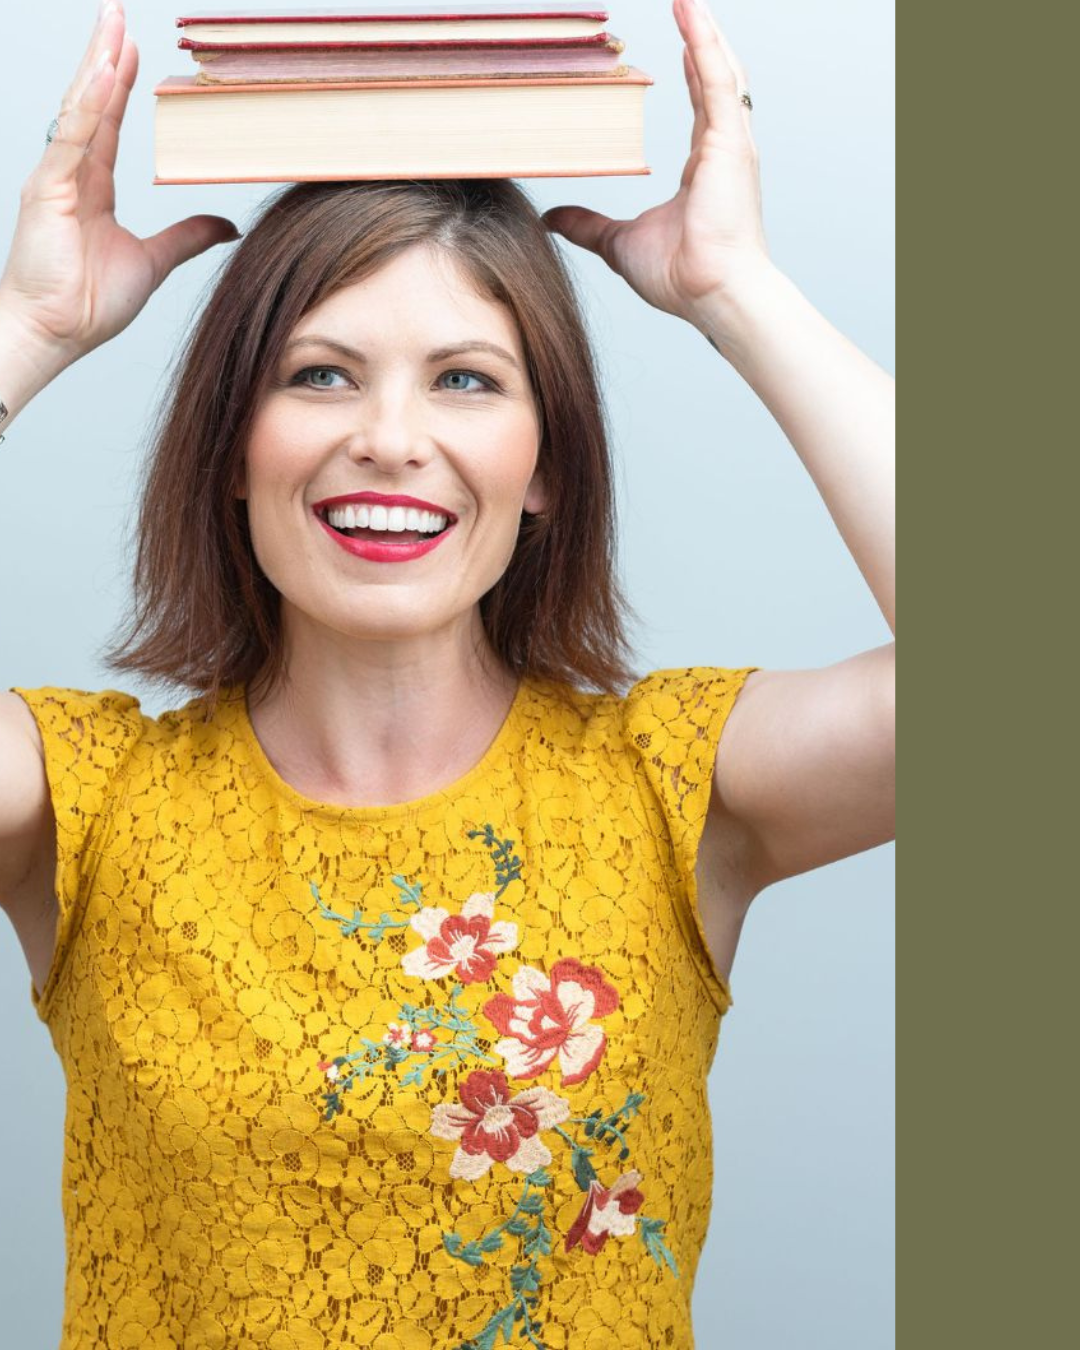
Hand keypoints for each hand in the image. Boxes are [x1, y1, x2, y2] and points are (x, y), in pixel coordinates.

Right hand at [0, 1, 238, 367]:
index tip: (135, 50)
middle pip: (90, 103)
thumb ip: (186, 237)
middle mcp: (69, 174)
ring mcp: (55, 177)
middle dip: (105, 57)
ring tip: (113, 26)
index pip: (107, 123)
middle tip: (118, 15)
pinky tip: (103, 73)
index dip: (121, 85)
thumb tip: (225, 225)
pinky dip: (87, 104)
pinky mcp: (46, 189)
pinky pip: (71, 137)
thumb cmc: (86, 304)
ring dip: (97, 66)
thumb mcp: (152, 262)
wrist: (56, 333)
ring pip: (79, 110)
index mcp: (91, 188)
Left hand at [542, 0, 770, 327]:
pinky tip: (689, 10)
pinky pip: (716, 79)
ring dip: (704, 29)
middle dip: (702, 39)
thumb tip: (552, 218)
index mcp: (703, 167)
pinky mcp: (729, 143)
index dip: (688, 71)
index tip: (676, 46)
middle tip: (688, 3)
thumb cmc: (682, 277)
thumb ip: (587, 224)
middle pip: (713, 78)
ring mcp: (730, 143)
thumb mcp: (618, 242)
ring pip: (719, 70)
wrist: (711, 294)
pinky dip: (703, 41)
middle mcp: (722, 149)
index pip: (697, 104)